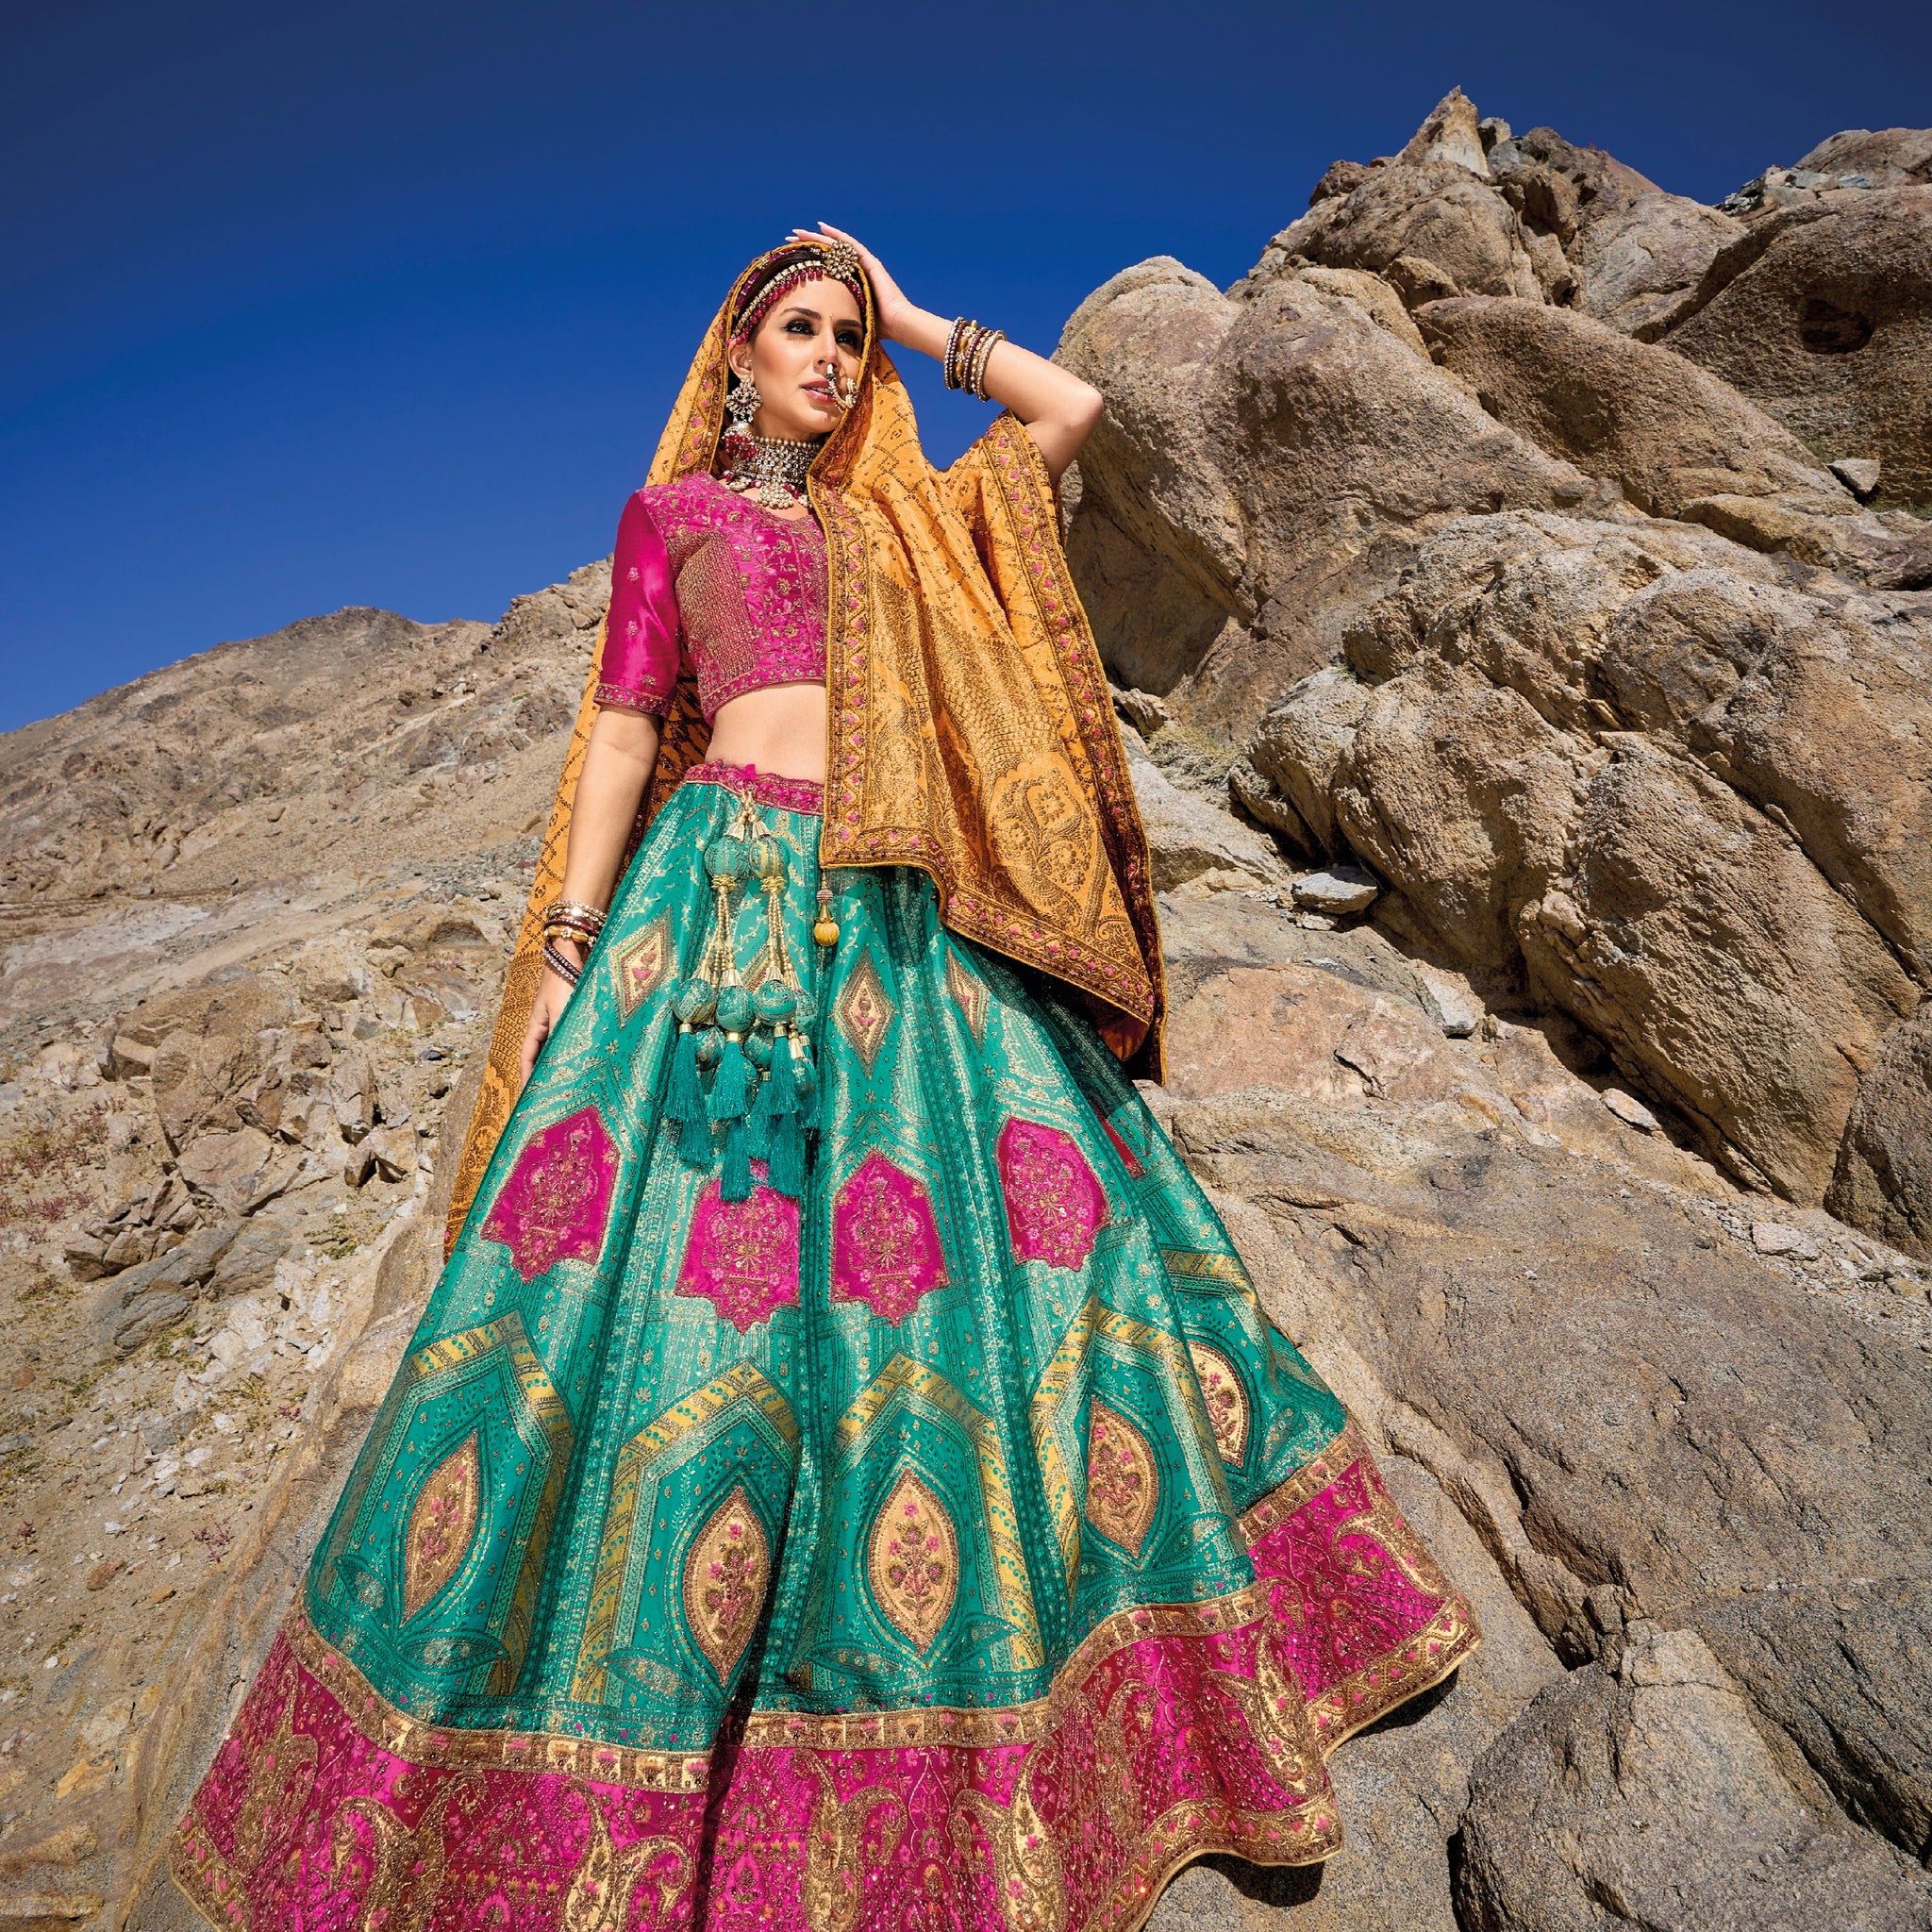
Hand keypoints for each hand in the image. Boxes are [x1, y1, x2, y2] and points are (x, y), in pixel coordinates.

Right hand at [518, 950, 579, 1093]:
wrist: (576, 951)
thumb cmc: (564, 979)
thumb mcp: (562, 1011)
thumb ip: (564, 1036)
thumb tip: (566, 1063)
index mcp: (536, 1024)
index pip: (527, 1057)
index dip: (527, 1077)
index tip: (529, 1098)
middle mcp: (549, 1023)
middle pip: (546, 1055)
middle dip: (549, 1074)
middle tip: (556, 1096)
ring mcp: (564, 1018)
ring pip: (564, 1047)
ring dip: (569, 1062)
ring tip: (577, 1083)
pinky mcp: (581, 1012)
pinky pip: (579, 1036)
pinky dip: (583, 1048)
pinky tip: (594, 1059)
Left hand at [788, 222, 915, 342]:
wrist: (899, 325)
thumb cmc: (878, 328)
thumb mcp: (851, 319)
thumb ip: (838, 317)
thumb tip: (819, 330)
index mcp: (851, 283)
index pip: (826, 267)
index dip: (808, 260)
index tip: (790, 257)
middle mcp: (856, 270)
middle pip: (828, 253)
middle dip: (808, 245)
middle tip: (789, 239)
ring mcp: (864, 264)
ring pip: (836, 246)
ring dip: (817, 237)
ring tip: (798, 232)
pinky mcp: (870, 263)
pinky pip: (849, 245)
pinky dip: (835, 235)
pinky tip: (821, 228)